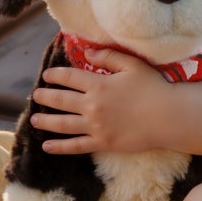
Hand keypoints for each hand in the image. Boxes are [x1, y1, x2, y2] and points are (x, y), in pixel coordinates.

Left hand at [27, 49, 170, 154]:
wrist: (168, 117)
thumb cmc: (153, 88)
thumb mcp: (132, 65)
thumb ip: (108, 57)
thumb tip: (87, 53)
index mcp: (98, 85)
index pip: (69, 78)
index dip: (55, 75)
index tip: (47, 75)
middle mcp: (92, 106)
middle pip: (61, 100)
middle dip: (46, 97)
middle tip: (36, 95)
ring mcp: (95, 127)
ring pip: (63, 124)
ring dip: (46, 121)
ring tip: (34, 119)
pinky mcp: (102, 143)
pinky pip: (76, 146)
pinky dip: (60, 147)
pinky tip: (47, 146)